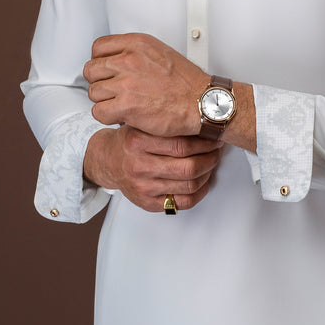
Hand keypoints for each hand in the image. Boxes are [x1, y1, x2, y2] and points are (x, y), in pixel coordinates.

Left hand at [83, 33, 206, 137]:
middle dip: (100, 82)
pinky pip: (98, 111)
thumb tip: (116, 58)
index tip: (106, 71)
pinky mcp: (126, 106)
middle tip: (113, 90)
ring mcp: (127, 83)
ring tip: (120, 104)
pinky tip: (121, 115)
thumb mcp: (160, 52)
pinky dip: (108, 117)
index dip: (100, 61)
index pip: (98, 47)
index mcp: (137, 44)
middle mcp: (129, 60)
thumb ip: (135, 52)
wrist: (201, 103)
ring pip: (94, 92)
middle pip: (91, 70)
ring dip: (105, 101)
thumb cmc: (186, 83)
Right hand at [83, 125, 222, 211]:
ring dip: (207, 173)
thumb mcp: (141, 125)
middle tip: (217, 150)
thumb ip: (165, 124)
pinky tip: (203, 181)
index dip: (204, 142)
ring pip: (189, 185)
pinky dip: (200, 192)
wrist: (108, 162)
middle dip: (210, 158)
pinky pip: (183, 203)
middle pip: (189, 167)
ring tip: (211, 163)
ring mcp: (143, 188)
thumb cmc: (130, 141)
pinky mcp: (148, 203)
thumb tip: (202, 122)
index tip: (214, 136)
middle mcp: (139, 166)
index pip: (181, 145)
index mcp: (137, 142)